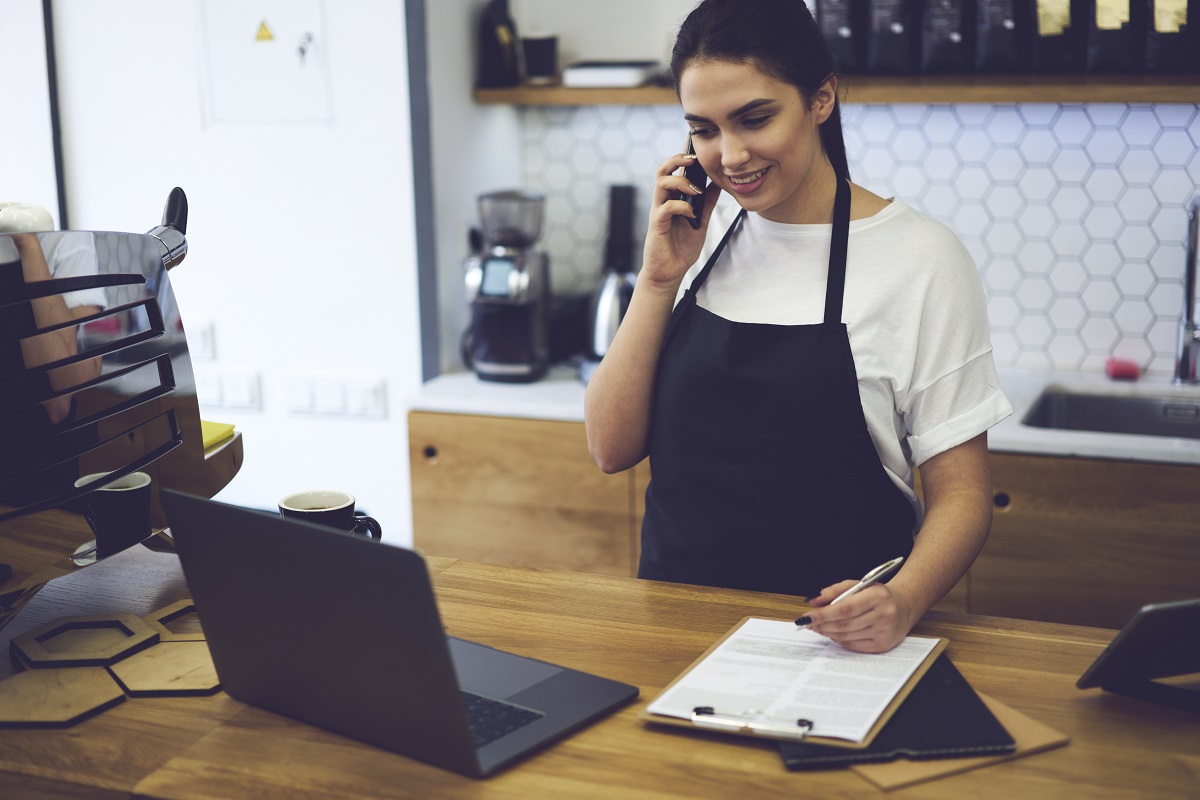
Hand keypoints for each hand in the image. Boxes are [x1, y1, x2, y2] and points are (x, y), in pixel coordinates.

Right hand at [639, 152, 721, 294]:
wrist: (669, 272)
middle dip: (677, 160)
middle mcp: (663, 201)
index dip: (683, 157)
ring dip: (681, 182)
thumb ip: (707, 204)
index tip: (696, 147)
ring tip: (696, 190)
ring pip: (661, 183)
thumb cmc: (681, 248)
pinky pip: (665, 208)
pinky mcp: (656, 225)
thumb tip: (718, 184)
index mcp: (672, 198)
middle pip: (663, 170)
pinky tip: (691, 214)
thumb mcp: (700, 222)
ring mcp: (658, 212)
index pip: (674, 171)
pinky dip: (681, 207)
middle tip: (694, 160)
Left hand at [801, 581, 916, 653]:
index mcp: (877, 596)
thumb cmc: (876, 594)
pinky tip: (832, 633)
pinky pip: (854, 645)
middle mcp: (884, 615)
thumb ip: (834, 591)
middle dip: (822, 624)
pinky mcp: (883, 645)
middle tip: (808, 622)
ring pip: (847, 636)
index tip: (807, 616)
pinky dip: (839, 640)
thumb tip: (812, 601)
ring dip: (827, 632)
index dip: (824, 614)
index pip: (845, 608)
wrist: (903, 606)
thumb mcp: (858, 585)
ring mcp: (884, 632)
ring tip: (817, 626)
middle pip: (844, 624)